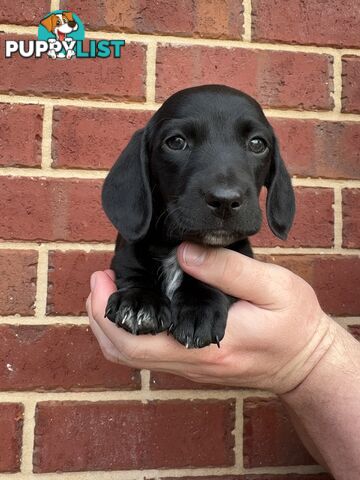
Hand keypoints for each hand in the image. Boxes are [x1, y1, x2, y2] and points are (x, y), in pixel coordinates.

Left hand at [86, 243, 334, 393]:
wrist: (305, 361)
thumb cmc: (294, 324)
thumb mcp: (272, 286)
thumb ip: (228, 269)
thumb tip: (185, 252)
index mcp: (204, 345)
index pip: (136, 343)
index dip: (107, 312)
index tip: (102, 278)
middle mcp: (189, 361)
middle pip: (123, 352)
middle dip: (99, 317)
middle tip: (100, 279)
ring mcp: (189, 364)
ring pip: (133, 356)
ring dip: (111, 324)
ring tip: (111, 289)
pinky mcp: (193, 360)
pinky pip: (148, 352)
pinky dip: (131, 329)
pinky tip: (138, 302)